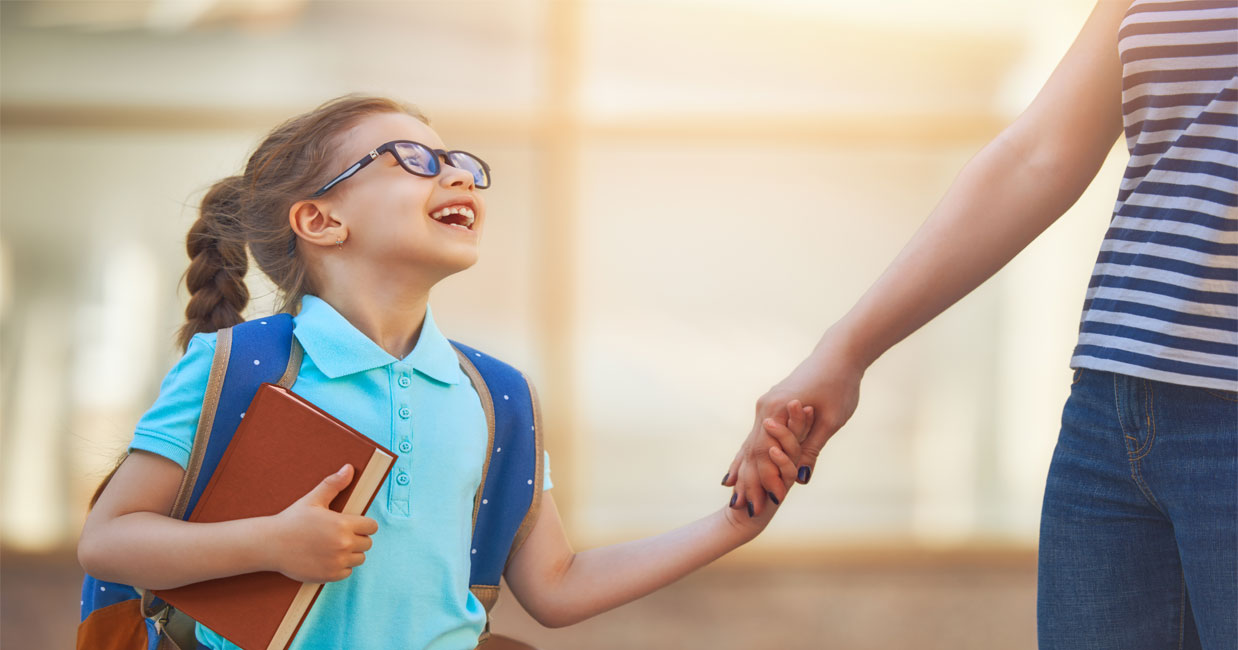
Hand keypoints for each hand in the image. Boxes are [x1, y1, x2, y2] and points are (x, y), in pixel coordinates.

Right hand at [265, 464, 378, 583]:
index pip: (372, 526)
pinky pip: (347, 572)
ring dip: (351, 553)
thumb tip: (349, 469)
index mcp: (343, 524)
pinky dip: (341, 567)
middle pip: (367, 543)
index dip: (364, 524)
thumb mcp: (312, 500)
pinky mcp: (330, 576)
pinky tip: (327, 558)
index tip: (354, 524)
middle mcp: (343, 544)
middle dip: (358, 538)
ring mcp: (337, 562)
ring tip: (334, 546)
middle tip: (341, 535)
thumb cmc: (292, 520)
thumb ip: (333, 484)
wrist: (270, 545)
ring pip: (359, 558)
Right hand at [724, 334, 864, 514]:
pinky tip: (735, 470)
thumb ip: (812, 449)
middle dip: (746, 481)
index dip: (762, 480)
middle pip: (751, 450)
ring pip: (749, 444)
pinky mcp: (770, 405)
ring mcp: (765, 406)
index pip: (764, 453)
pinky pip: (754, 435)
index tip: (761, 504)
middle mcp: (765, 408)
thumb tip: (802, 478)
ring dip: (742, 470)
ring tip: (732, 496)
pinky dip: (746, 455)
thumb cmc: (840, 386)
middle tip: (740, 509)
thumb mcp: (831, 421)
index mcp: (778, 410)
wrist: (838, 355)